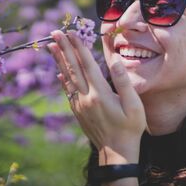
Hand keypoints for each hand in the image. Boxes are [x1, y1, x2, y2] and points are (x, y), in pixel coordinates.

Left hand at [47, 30, 146, 164]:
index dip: (79, 47)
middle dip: (64, 48)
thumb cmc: (130, 128)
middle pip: (73, 68)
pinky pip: (67, 92)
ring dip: (59, 61)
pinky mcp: (78, 112)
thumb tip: (114, 60)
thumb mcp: (134, 105)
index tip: (72, 32)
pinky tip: (58, 72)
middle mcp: (86, 97)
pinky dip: (62, 79)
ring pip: (67, 78)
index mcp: (100, 93)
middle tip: (55, 32)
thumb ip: (123, 82)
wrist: (116, 153)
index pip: (87, 64)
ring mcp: (80, 105)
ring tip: (51, 46)